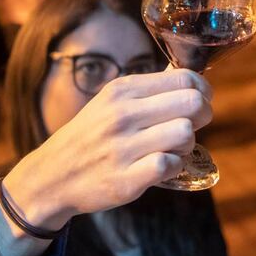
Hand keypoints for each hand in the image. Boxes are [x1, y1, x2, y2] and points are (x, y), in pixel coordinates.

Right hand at [1, 69, 211, 231]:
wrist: (53, 175)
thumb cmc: (91, 134)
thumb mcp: (112, 101)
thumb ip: (149, 88)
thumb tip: (186, 75)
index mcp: (123, 90)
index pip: (185, 79)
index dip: (203, 91)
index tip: (201, 101)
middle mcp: (123, 115)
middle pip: (192, 104)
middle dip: (203, 115)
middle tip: (193, 125)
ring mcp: (123, 148)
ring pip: (185, 134)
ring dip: (187, 144)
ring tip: (173, 147)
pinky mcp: (126, 180)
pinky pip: (171, 165)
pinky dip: (174, 167)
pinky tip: (161, 166)